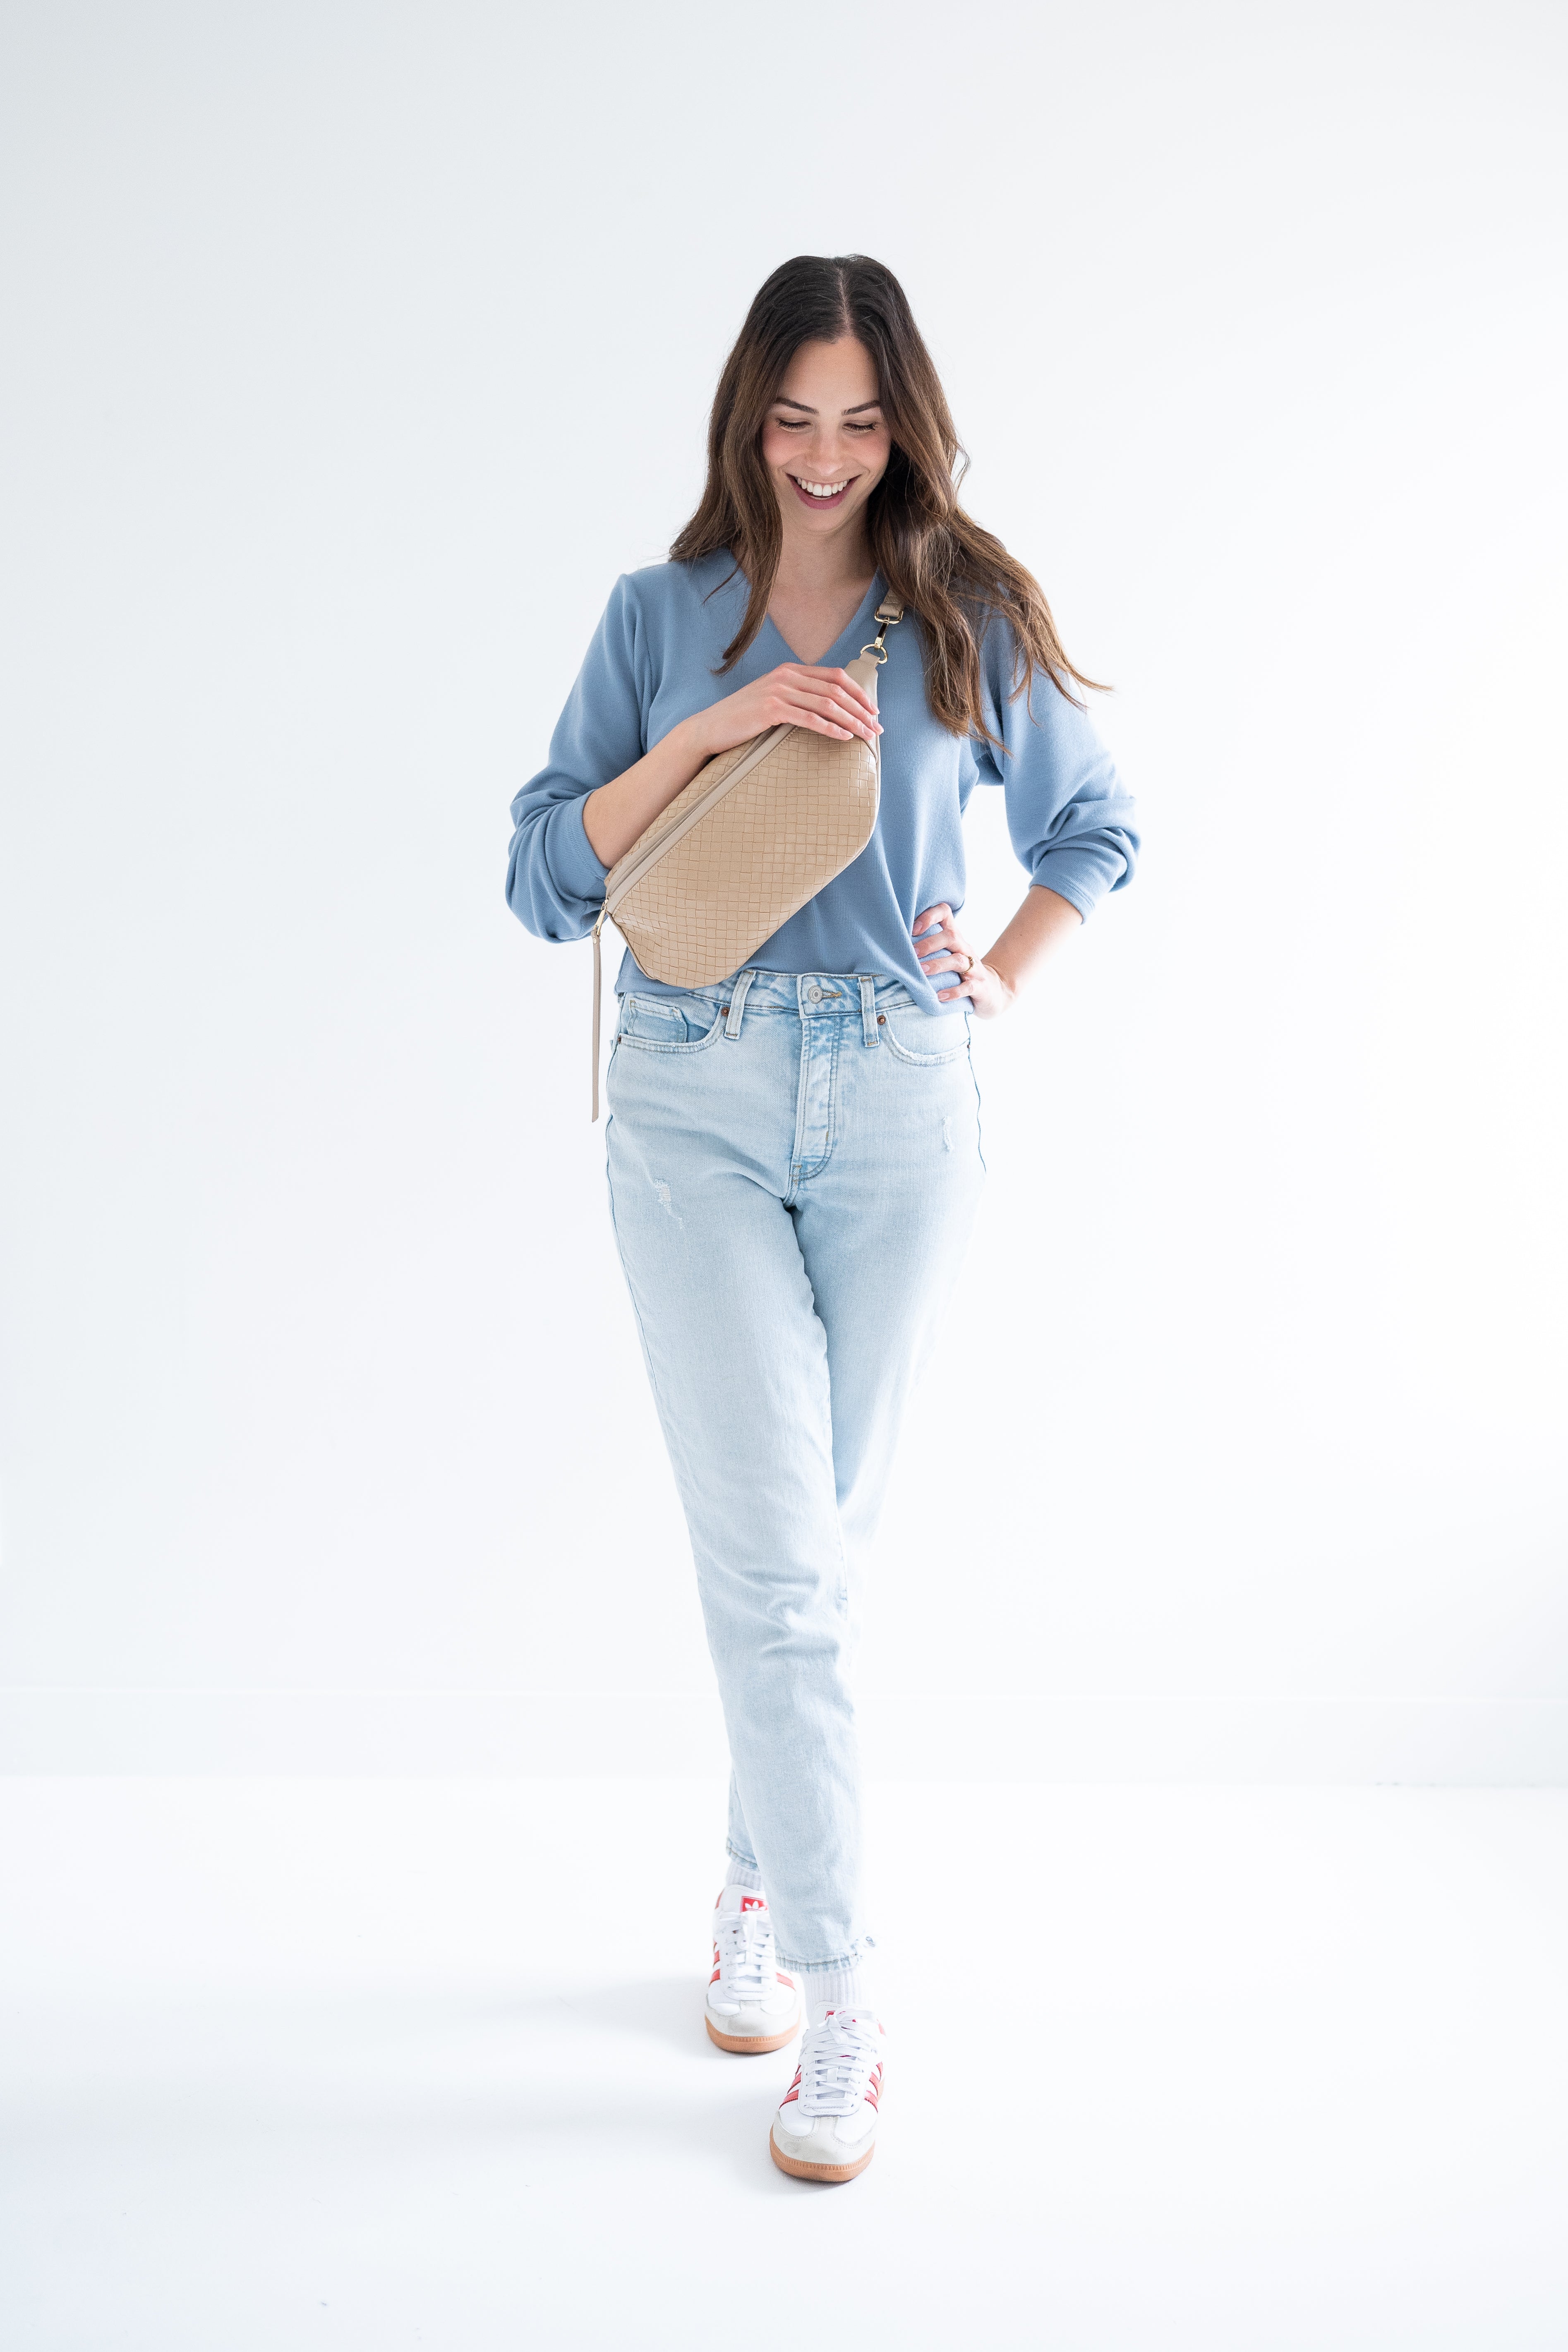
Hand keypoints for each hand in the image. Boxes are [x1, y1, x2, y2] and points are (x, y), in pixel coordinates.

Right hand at [690, 663, 881, 760]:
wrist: (710, 728)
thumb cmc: (743, 719)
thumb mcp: (772, 700)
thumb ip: (796, 697)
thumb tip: (825, 709)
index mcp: (789, 670)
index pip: (835, 676)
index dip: (858, 692)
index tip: (873, 710)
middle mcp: (786, 676)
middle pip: (836, 690)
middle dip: (861, 709)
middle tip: (877, 727)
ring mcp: (778, 691)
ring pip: (827, 704)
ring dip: (852, 720)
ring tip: (867, 735)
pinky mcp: (771, 709)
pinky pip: (810, 718)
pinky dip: (831, 728)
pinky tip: (845, 737)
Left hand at [912, 903, 1014, 1018]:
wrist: (992, 991)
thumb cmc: (959, 972)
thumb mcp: (946, 955)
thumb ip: (928, 947)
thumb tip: (893, 944)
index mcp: (955, 937)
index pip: (945, 913)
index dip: (930, 916)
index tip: (912, 929)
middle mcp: (965, 949)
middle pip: (951, 937)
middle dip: (929, 944)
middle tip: (911, 953)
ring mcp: (974, 968)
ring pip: (958, 961)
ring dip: (938, 965)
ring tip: (921, 972)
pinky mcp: (979, 987)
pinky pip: (968, 987)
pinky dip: (953, 991)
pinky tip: (939, 996)